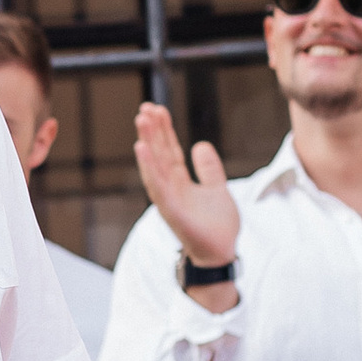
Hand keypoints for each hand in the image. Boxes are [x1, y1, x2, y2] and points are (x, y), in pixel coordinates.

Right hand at [132, 102, 239, 269]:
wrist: (221, 253)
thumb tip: (200, 144)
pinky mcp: (170, 211)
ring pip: (154, 166)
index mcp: (180, 182)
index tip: (157, 109)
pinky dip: (149, 167)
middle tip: (145, 107)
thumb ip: (209, 169)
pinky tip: (142, 149)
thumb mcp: (217, 189)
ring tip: (141, 120)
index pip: (169, 150)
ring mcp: (168, 199)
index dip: (164, 130)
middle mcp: (170, 188)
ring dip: (146, 142)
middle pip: (159, 153)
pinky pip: (157, 186)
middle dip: (152, 130)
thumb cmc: (217, 226)